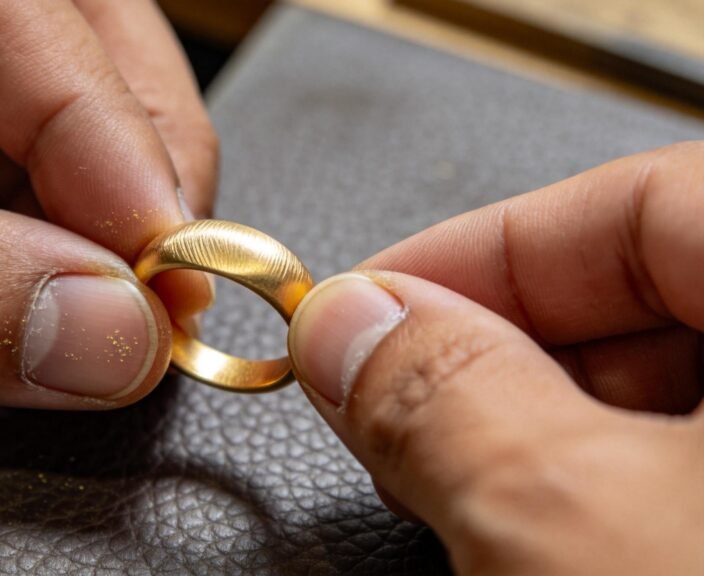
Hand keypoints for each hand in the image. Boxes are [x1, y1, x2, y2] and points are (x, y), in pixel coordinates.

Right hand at [289, 142, 703, 573]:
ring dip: (543, 428)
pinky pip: (702, 466)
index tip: (362, 307)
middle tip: (391, 412)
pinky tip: (555, 531)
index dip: (477, 250)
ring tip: (460, 493)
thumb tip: (347, 326)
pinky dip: (612, 487)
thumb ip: (447, 396)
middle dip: (497, 350)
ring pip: (677, 388)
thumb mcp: (575, 516)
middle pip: (656, 290)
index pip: (637, 199)